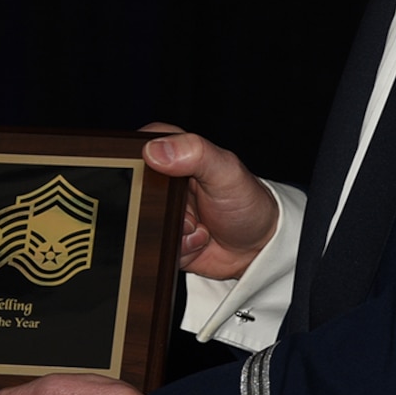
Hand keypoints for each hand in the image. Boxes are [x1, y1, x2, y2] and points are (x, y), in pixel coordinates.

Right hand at [141, 122, 277, 279]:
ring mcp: (162, 210)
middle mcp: (165, 180)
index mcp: (175, 152)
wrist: (259, 248)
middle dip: (161, 206)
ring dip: (175, 229)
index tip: (166, 181)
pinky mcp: (164, 237)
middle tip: (191, 208)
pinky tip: (200, 240)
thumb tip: (154, 150)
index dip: (146, 164)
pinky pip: (156, 246)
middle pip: (136, 189)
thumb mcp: (226, 170)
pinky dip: (181, 247)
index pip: (143, 145)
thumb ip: (195, 152)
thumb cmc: (248, 202)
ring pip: (145, 221)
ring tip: (199, 225)